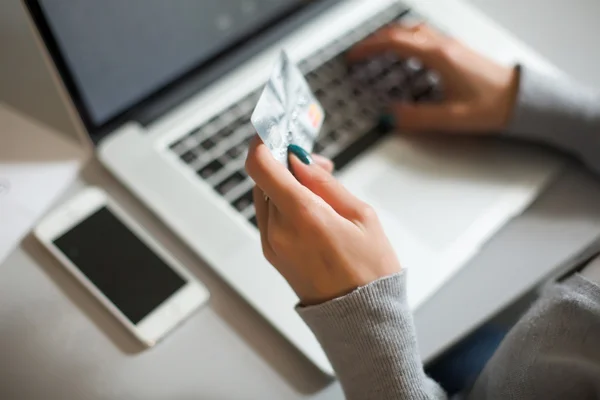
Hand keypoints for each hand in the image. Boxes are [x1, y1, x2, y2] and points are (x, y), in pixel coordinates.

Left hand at [245, 140, 400, 305]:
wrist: (361, 319)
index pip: (261, 165)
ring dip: (284, 182)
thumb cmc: (370, 272)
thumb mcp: (361, 216)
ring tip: (318, 188)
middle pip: (263, 178)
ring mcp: (272, 244)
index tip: (276, 130)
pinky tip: (310, 207)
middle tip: (316, 164)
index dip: (263, 141)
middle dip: (284, 161)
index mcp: (302, 216)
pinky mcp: (273, 254)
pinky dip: (283, 202)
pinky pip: (269, 216)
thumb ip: (325, 183)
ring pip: (265, 195)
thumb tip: (299, 159)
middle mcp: (278, 230)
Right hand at [348, 24, 518, 132]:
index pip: (394, 43)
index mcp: (438, 57)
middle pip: (401, 31)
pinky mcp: (457, 51)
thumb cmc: (493, 105)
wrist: (521, 99)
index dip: (368, 48)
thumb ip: (416, 118)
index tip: (353, 57)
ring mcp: (451, 46)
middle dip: (375, 40)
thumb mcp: (450, 118)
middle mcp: (443, 46)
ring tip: (378, 49)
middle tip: (359, 54)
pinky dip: (407, 40)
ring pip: (413, 30)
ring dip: (391, 36)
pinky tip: (407, 55)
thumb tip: (389, 116)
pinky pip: (425, 36)